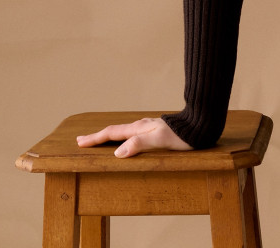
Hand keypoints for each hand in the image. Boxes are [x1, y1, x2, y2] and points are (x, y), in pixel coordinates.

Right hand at [76, 117, 192, 157]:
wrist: (199, 125)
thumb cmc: (181, 135)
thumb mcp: (160, 140)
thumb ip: (139, 144)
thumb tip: (117, 153)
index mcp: (139, 128)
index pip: (112, 133)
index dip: (95, 138)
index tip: (79, 142)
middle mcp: (141, 126)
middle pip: (114, 130)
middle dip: (97, 136)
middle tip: (81, 140)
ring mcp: (148, 127)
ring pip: (123, 131)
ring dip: (109, 135)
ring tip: (99, 139)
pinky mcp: (155, 131)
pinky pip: (132, 133)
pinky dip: (121, 136)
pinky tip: (125, 139)